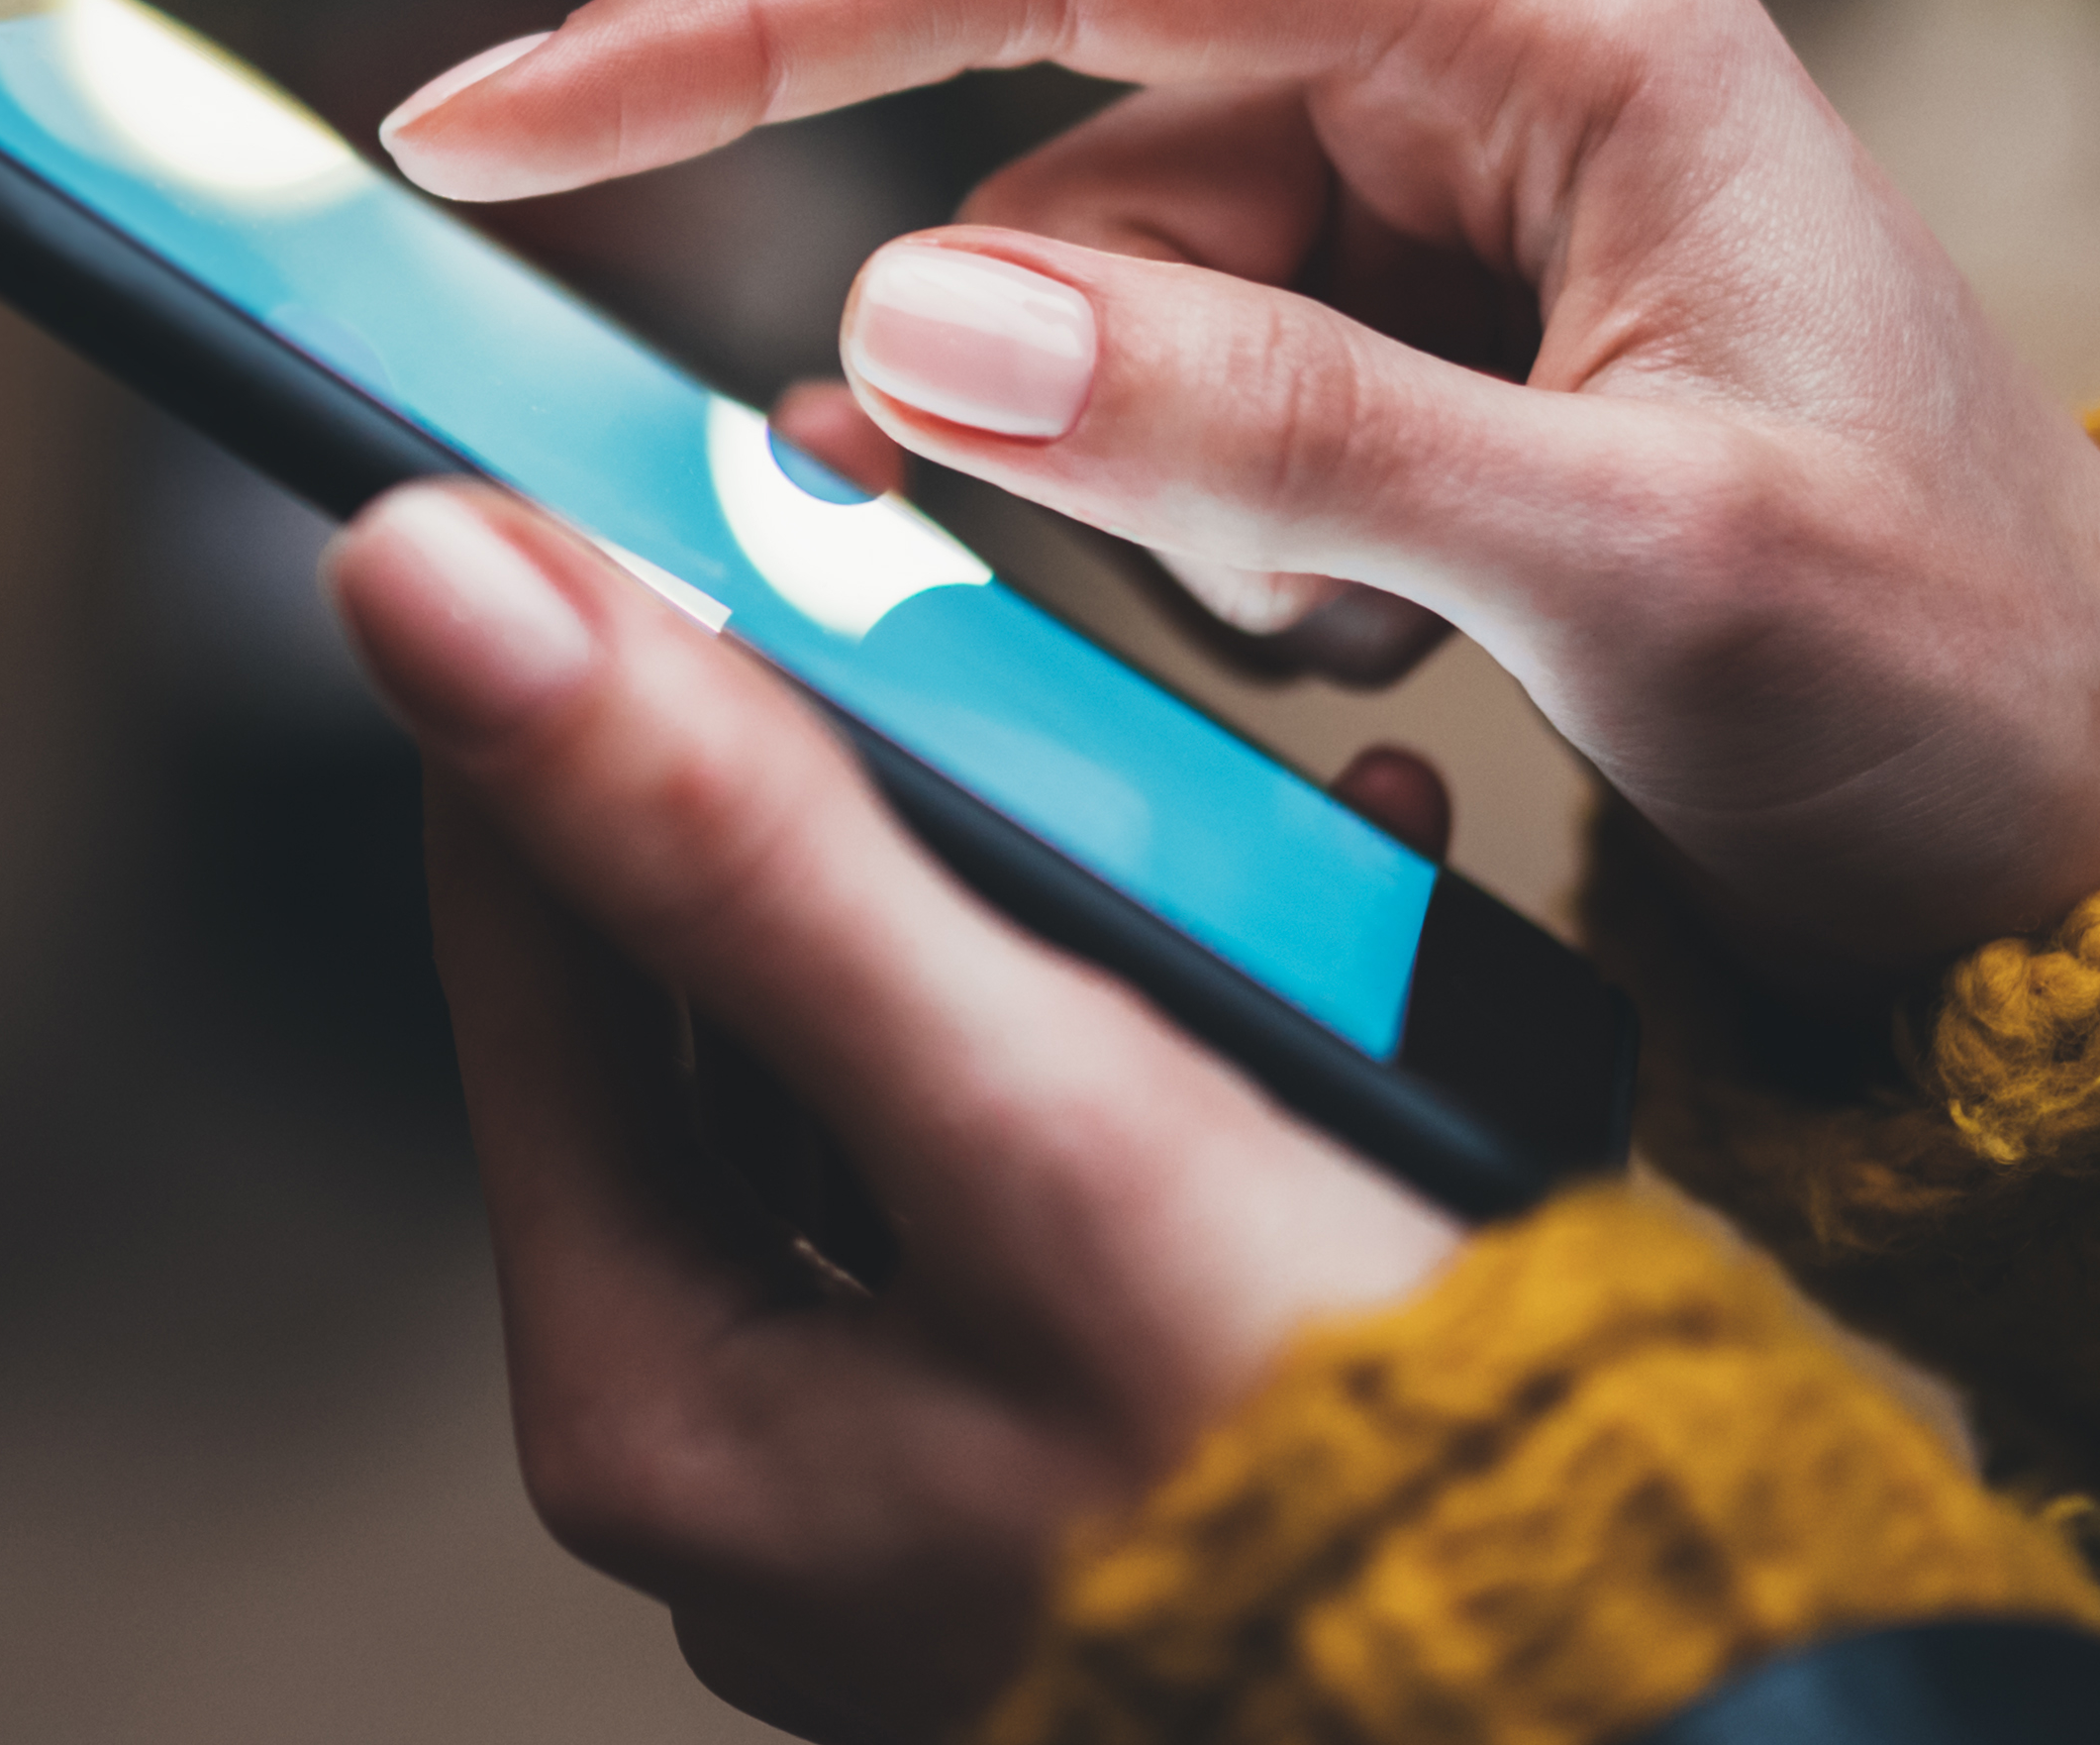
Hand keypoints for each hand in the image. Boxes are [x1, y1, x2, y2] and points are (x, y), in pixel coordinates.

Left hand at [325, 481, 1455, 1743]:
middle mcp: (745, 1440)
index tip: (676, 479)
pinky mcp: (1084, 1434)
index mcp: (653, 1390)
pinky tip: (1325, 879)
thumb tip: (427, 588)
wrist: (1671, 1726)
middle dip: (853, 763)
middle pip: (713, 984)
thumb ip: (734, 839)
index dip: (593, 669)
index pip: (530, 921)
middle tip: (942, 566)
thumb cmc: (1360, 1479)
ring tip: (1163, 715)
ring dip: (1038, 866)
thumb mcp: (1029, 1110)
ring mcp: (911, 1451)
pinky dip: (1165, 1002)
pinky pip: (1062, 1143)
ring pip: (903, 1048)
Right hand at [381, 0, 2099, 1000]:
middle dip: (1036, 395)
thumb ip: (1272, 430)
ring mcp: (1406, 171)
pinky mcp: (1378, 306)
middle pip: (1038, 161)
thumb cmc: (1940, 672)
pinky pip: (1143, 398)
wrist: (2084, 829)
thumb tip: (908, 323)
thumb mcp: (1630, 562)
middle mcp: (1446, 32)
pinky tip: (1380, 627)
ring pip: (1072, 312)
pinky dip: (1195, 540)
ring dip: (1155, 508)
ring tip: (1387, 632)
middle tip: (1220, 593)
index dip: (736, 29)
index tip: (488, 120)